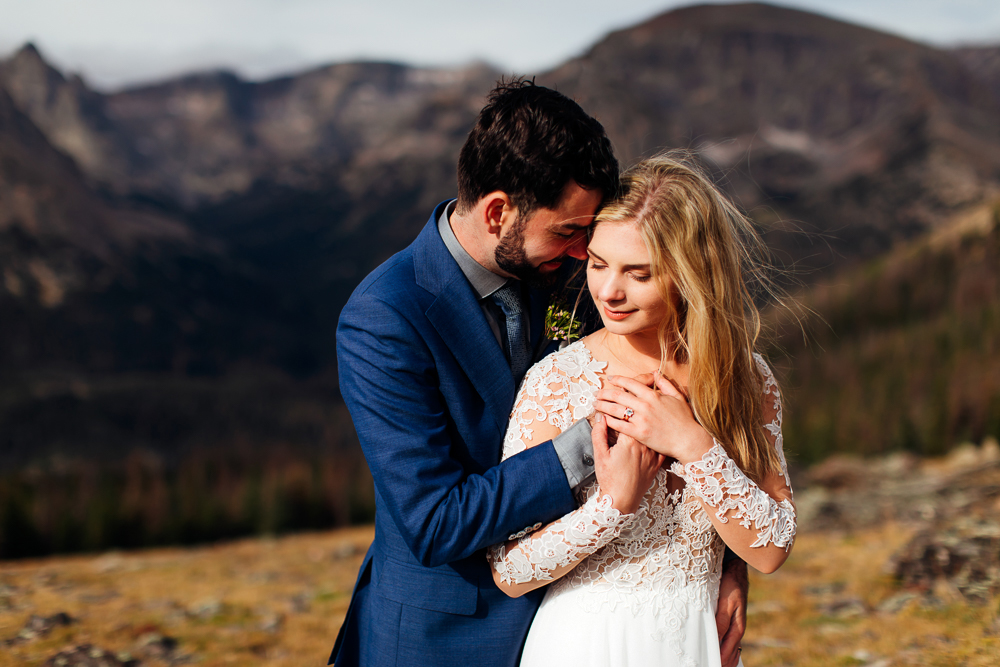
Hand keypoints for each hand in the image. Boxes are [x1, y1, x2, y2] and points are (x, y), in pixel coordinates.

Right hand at [591, 413, 662, 513]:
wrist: (622, 500)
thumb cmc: (610, 479)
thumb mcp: (600, 455)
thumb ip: (599, 434)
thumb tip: (601, 418)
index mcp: (629, 441)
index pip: (627, 416)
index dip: (622, 407)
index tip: (616, 402)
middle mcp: (644, 446)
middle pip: (642, 422)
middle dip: (635, 412)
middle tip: (629, 406)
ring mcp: (652, 455)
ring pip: (653, 432)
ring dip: (648, 423)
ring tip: (644, 416)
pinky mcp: (657, 463)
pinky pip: (660, 446)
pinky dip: (658, 438)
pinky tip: (655, 433)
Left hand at [595, 374, 713, 463]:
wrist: (688, 440)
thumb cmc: (685, 419)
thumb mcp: (677, 397)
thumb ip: (665, 384)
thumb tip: (655, 372)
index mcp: (653, 395)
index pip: (630, 383)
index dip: (618, 379)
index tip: (610, 379)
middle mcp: (645, 406)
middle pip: (618, 395)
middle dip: (605, 393)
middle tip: (597, 393)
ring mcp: (641, 420)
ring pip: (616, 410)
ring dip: (603, 406)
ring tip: (596, 404)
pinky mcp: (639, 433)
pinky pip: (620, 425)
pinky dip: (610, 421)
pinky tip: (604, 419)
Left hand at [717, 558, 747, 666]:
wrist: (735, 571)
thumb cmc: (730, 585)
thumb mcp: (725, 603)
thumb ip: (721, 621)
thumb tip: (717, 638)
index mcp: (737, 626)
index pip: (728, 650)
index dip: (719, 659)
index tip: (711, 664)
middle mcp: (737, 629)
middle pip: (731, 653)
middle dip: (723, 662)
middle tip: (710, 665)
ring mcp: (735, 625)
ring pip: (731, 648)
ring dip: (724, 658)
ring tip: (716, 664)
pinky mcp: (731, 620)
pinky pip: (729, 640)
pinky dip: (725, 650)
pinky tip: (720, 653)